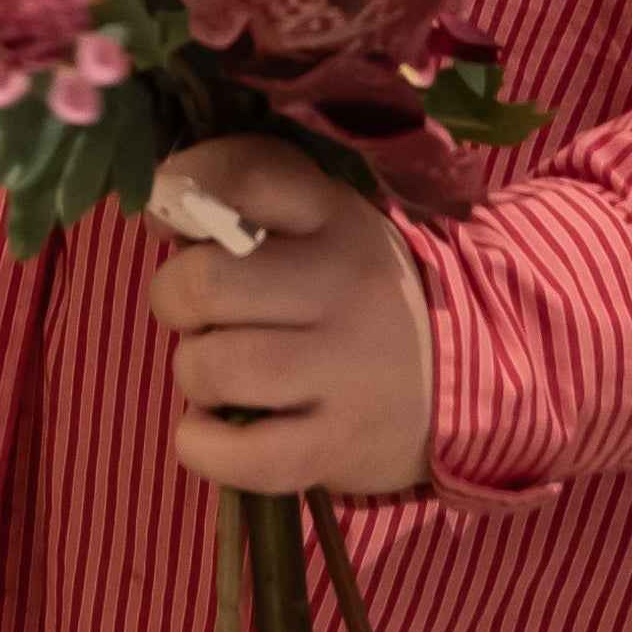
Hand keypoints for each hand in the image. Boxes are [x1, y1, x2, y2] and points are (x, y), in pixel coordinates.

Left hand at [146, 133, 435, 497]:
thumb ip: (252, 202)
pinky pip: (240, 455)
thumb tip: (160, 203)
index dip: (183, 184)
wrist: (472, 374)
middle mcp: (341, 286)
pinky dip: (202, 446)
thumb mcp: (330, 224)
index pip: (247, 175)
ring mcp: (343, 371)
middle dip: (175, 298)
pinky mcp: (338, 444)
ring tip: (217, 374)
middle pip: (206, 283)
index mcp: (335, 217)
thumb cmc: (364, 295)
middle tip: (197, 313)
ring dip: (194, 372)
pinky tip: (211, 431)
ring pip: (216, 367)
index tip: (167, 210)